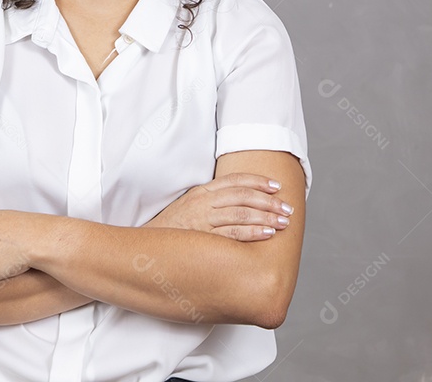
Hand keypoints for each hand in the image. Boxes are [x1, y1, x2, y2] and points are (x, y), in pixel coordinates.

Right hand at [143, 173, 294, 240]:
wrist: (144, 250)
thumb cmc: (171, 232)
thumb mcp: (189, 208)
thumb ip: (211, 203)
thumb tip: (238, 204)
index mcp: (202, 192)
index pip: (235, 181)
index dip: (258, 182)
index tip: (277, 186)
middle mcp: (203, 202)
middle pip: (243, 195)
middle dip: (269, 201)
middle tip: (287, 208)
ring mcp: (202, 219)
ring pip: (241, 212)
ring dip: (266, 216)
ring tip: (283, 221)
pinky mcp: (201, 238)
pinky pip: (232, 233)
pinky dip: (252, 232)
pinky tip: (267, 234)